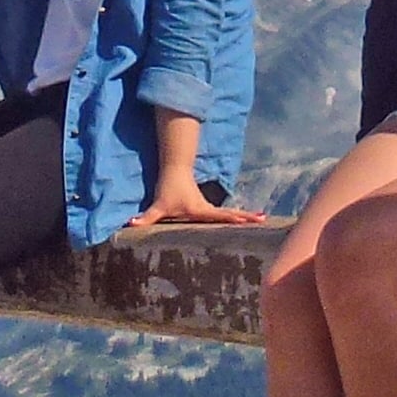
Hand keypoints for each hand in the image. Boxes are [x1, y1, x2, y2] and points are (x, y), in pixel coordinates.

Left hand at [126, 174, 266, 228]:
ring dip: (246, 215)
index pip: (219, 215)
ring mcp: (210, 207)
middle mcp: (208, 208)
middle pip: (231, 213)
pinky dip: (238, 216)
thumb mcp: (157, 207)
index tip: (246, 221)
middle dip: (247, 216)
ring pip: (231, 213)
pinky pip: (226, 214)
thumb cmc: (167, 190)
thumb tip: (132, 225)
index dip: (232, 218)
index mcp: (200, 210)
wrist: (175, 171)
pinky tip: (247, 220)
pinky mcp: (208, 207)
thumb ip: (145, 218)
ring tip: (263, 218)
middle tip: (264, 219)